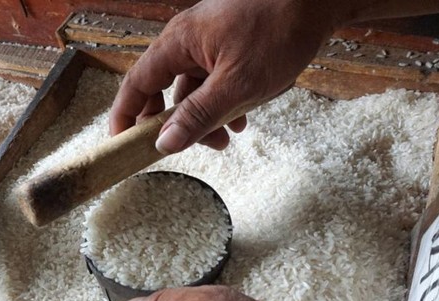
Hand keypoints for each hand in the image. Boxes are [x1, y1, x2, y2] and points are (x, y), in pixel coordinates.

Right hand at [109, 0, 338, 153]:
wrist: (317, 0)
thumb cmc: (279, 30)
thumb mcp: (237, 85)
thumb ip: (198, 116)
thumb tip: (164, 143)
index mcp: (178, 43)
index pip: (136, 84)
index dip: (125, 116)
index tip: (121, 143)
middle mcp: (187, 40)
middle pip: (163, 89)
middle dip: (173, 123)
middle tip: (184, 148)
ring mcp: (208, 42)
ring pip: (192, 88)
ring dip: (203, 117)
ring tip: (226, 138)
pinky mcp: (228, 45)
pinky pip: (213, 80)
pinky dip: (222, 102)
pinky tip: (241, 119)